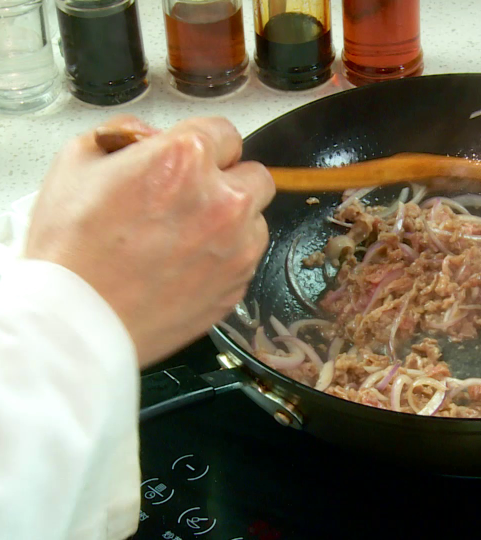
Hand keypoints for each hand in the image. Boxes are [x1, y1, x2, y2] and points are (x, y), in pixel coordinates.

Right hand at [25, 115, 274, 367]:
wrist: (78, 322)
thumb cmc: (72, 248)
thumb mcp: (78, 164)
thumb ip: (125, 136)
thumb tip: (151, 136)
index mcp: (185, 160)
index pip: (225, 132)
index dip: (203, 145)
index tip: (191, 160)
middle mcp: (223, 201)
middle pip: (255, 176)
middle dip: (228, 182)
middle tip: (191, 199)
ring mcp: (237, 247)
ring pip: (255, 220)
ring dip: (231, 223)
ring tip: (183, 239)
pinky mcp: (238, 284)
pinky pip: (246, 258)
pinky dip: (226, 258)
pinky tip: (185, 267)